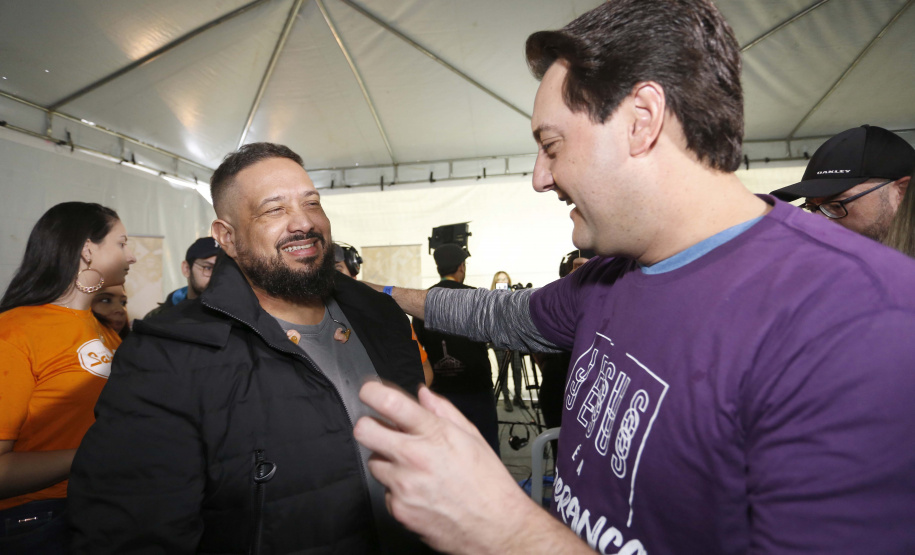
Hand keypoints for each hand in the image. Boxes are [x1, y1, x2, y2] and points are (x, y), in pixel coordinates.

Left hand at [354, 382, 533, 553]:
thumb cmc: (488, 483)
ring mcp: (403, 485)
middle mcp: (414, 457)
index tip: (370, 392)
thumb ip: (443, 411)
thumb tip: (423, 395)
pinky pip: (385, 490)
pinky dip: (397, 488)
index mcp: (434, 434)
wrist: (495, 527)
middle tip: (382, 429)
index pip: (389, 403)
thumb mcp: (472, 437)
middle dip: (369, 426)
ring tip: (413, 466)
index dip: (372, 392)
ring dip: (387, 459)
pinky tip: (419, 489)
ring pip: (374, 461)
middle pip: (364, 431)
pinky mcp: (398, 509)